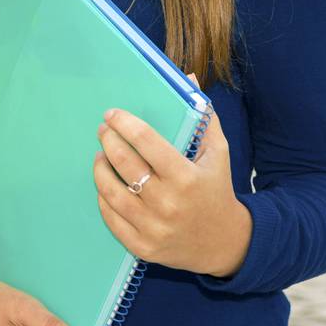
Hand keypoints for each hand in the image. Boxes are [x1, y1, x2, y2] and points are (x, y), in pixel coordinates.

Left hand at [92, 92, 251, 277]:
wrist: (225, 243)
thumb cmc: (217, 190)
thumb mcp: (218, 152)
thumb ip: (203, 116)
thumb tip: (188, 79)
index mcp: (187, 177)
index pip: (146, 142)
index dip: (125, 124)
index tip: (112, 114)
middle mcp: (168, 203)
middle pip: (124, 164)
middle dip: (108, 141)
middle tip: (103, 131)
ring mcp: (154, 227)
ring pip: (111, 191)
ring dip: (100, 168)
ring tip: (100, 155)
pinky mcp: (143, 247)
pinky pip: (111, 218)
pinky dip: (103, 198)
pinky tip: (104, 184)